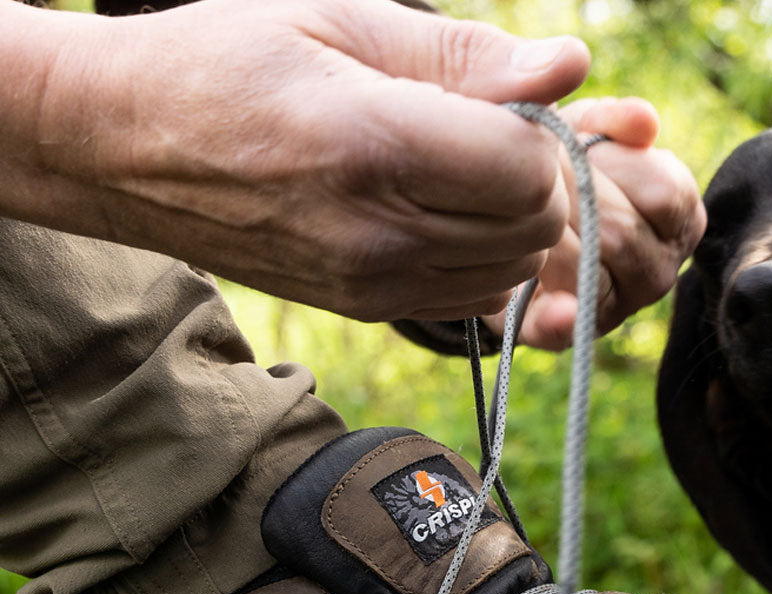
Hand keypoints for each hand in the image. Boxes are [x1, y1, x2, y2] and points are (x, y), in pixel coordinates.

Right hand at [0, 0, 589, 320]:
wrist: (124, 146)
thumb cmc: (225, 62)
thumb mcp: (342, 22)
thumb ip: (466, 55)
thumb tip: (569, 66)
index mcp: (373, 145)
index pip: (526, 171)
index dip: (535, 134)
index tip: (499, 105)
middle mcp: (379, 233)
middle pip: (532, 226)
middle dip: (533, 178)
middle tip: (484, 135)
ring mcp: (373, 283)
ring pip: (512, 270)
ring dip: (512, 223)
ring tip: (455, 174)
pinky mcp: (368, 308)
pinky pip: (474, 299)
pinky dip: (483, 260)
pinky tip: (440, 216)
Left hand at [490, 98, 705, 349]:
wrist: (494, 216)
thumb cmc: (554, 164)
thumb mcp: (579, 126)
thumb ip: (609, 118)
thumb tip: (645, 121)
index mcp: (680, 218)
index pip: (663, 192)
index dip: (610, 160)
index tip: (567, 139)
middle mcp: (659, 271)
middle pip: (620, 232)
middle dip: (567, 192)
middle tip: (525, 168)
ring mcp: (617, 308)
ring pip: (590, 268)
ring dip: (545, 230)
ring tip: (515, 203)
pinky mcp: (567, 334)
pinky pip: (565, 327)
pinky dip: (555, 318)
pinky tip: (544, 299)